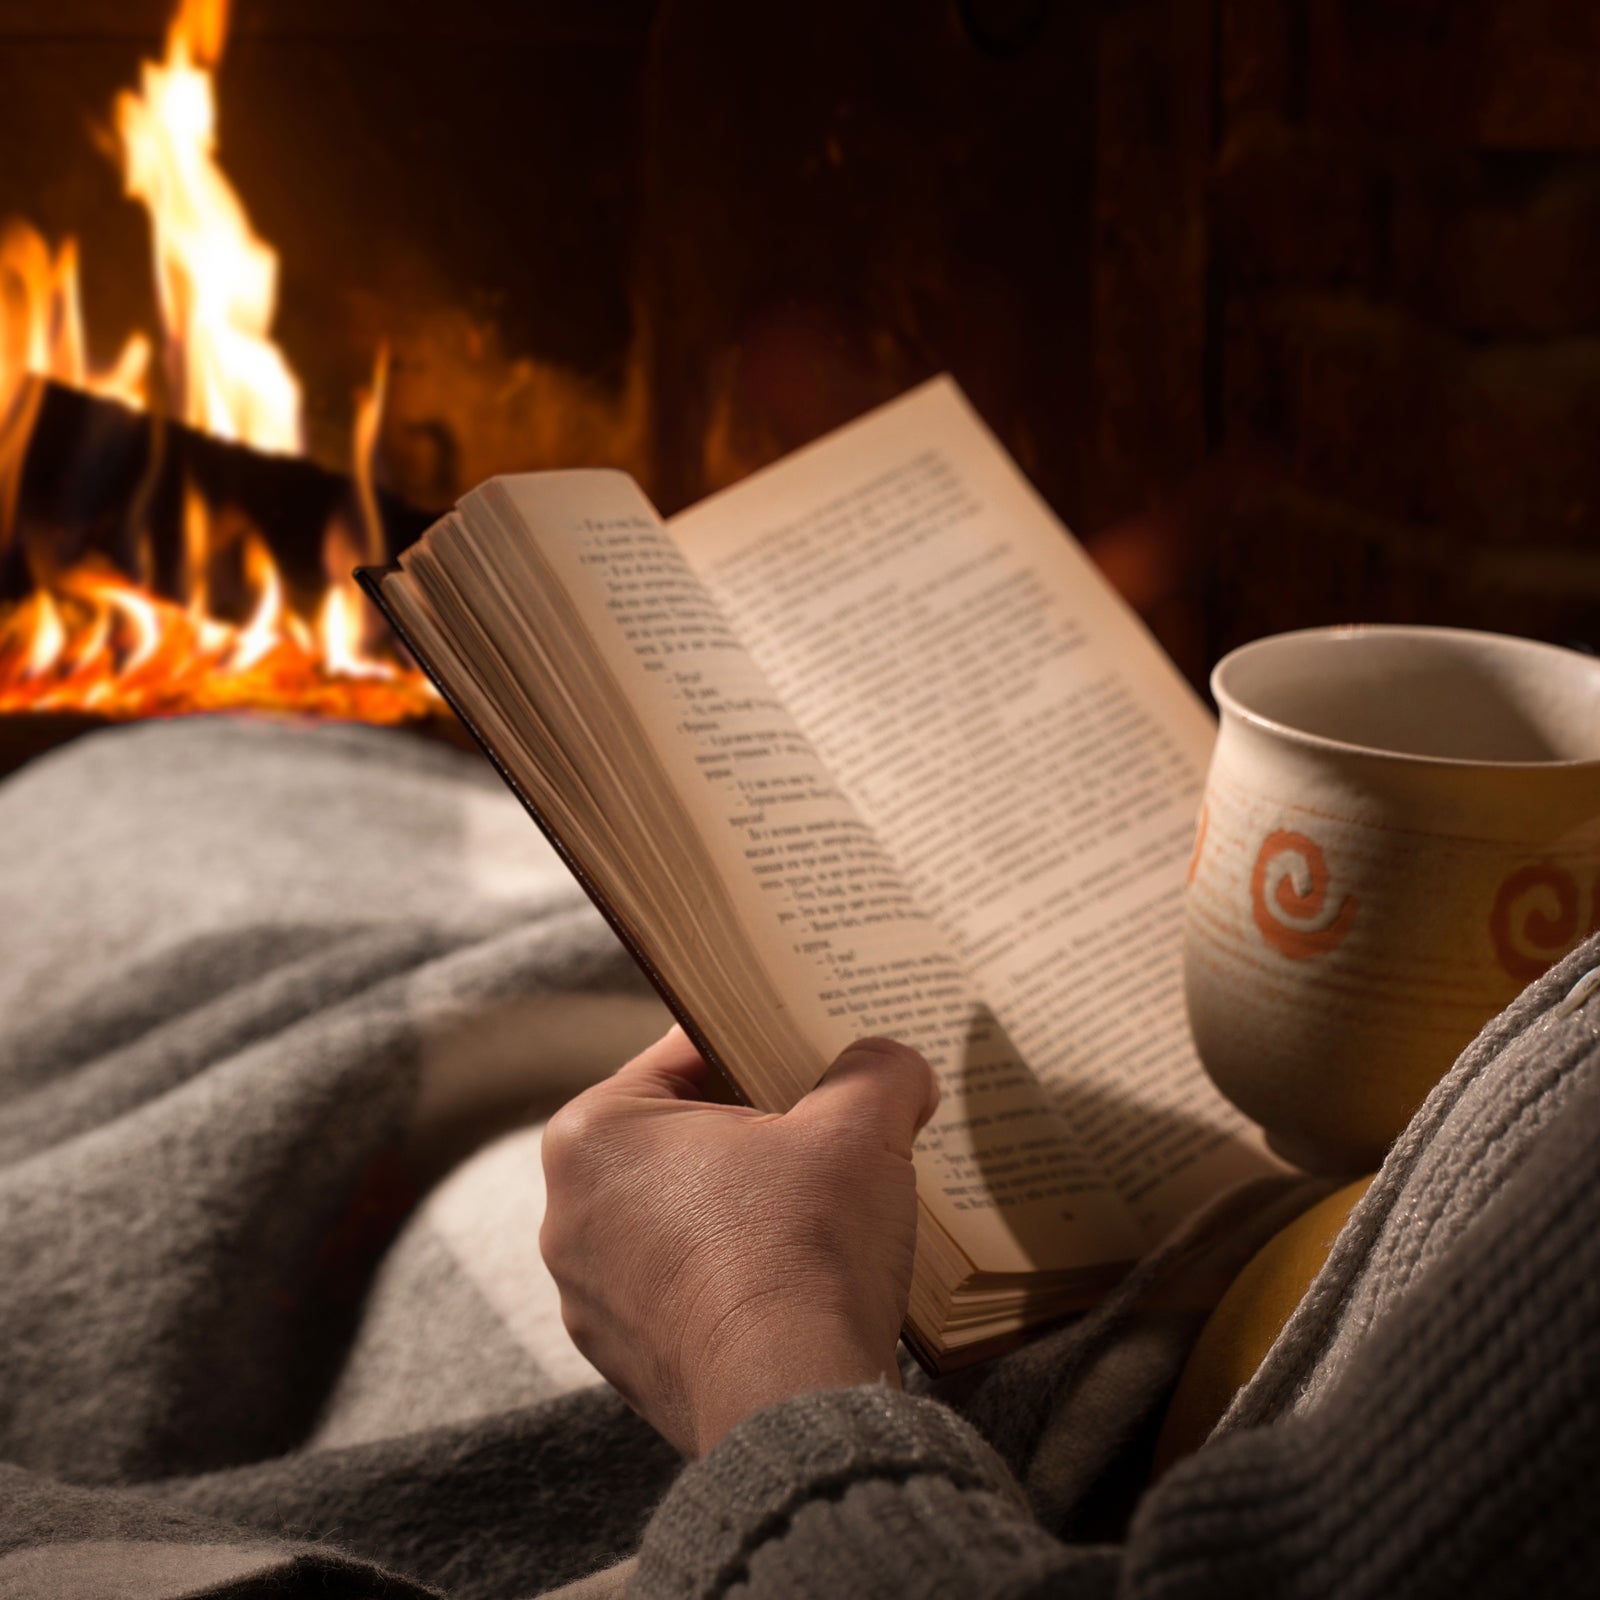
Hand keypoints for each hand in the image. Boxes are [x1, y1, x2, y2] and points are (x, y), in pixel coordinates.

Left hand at [539, 1027, 938, 1455]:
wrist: (793, 1406)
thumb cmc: (803, 1250)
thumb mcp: (859, 1127)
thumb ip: (877, 1070)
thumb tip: (895, 1065)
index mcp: (593, 1134)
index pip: (686, 1053)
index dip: (762, 1041)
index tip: (813, 1048)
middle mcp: (569, 1213)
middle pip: (684, 1137)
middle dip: (757, 1129)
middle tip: (829, 1124)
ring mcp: (593, 1297)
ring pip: (687, 1215)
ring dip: (748, 1207)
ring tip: (825, 1206)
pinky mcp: (629, 1361)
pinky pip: (690, 1288)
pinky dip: (740, 1277)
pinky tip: (803, 1278)